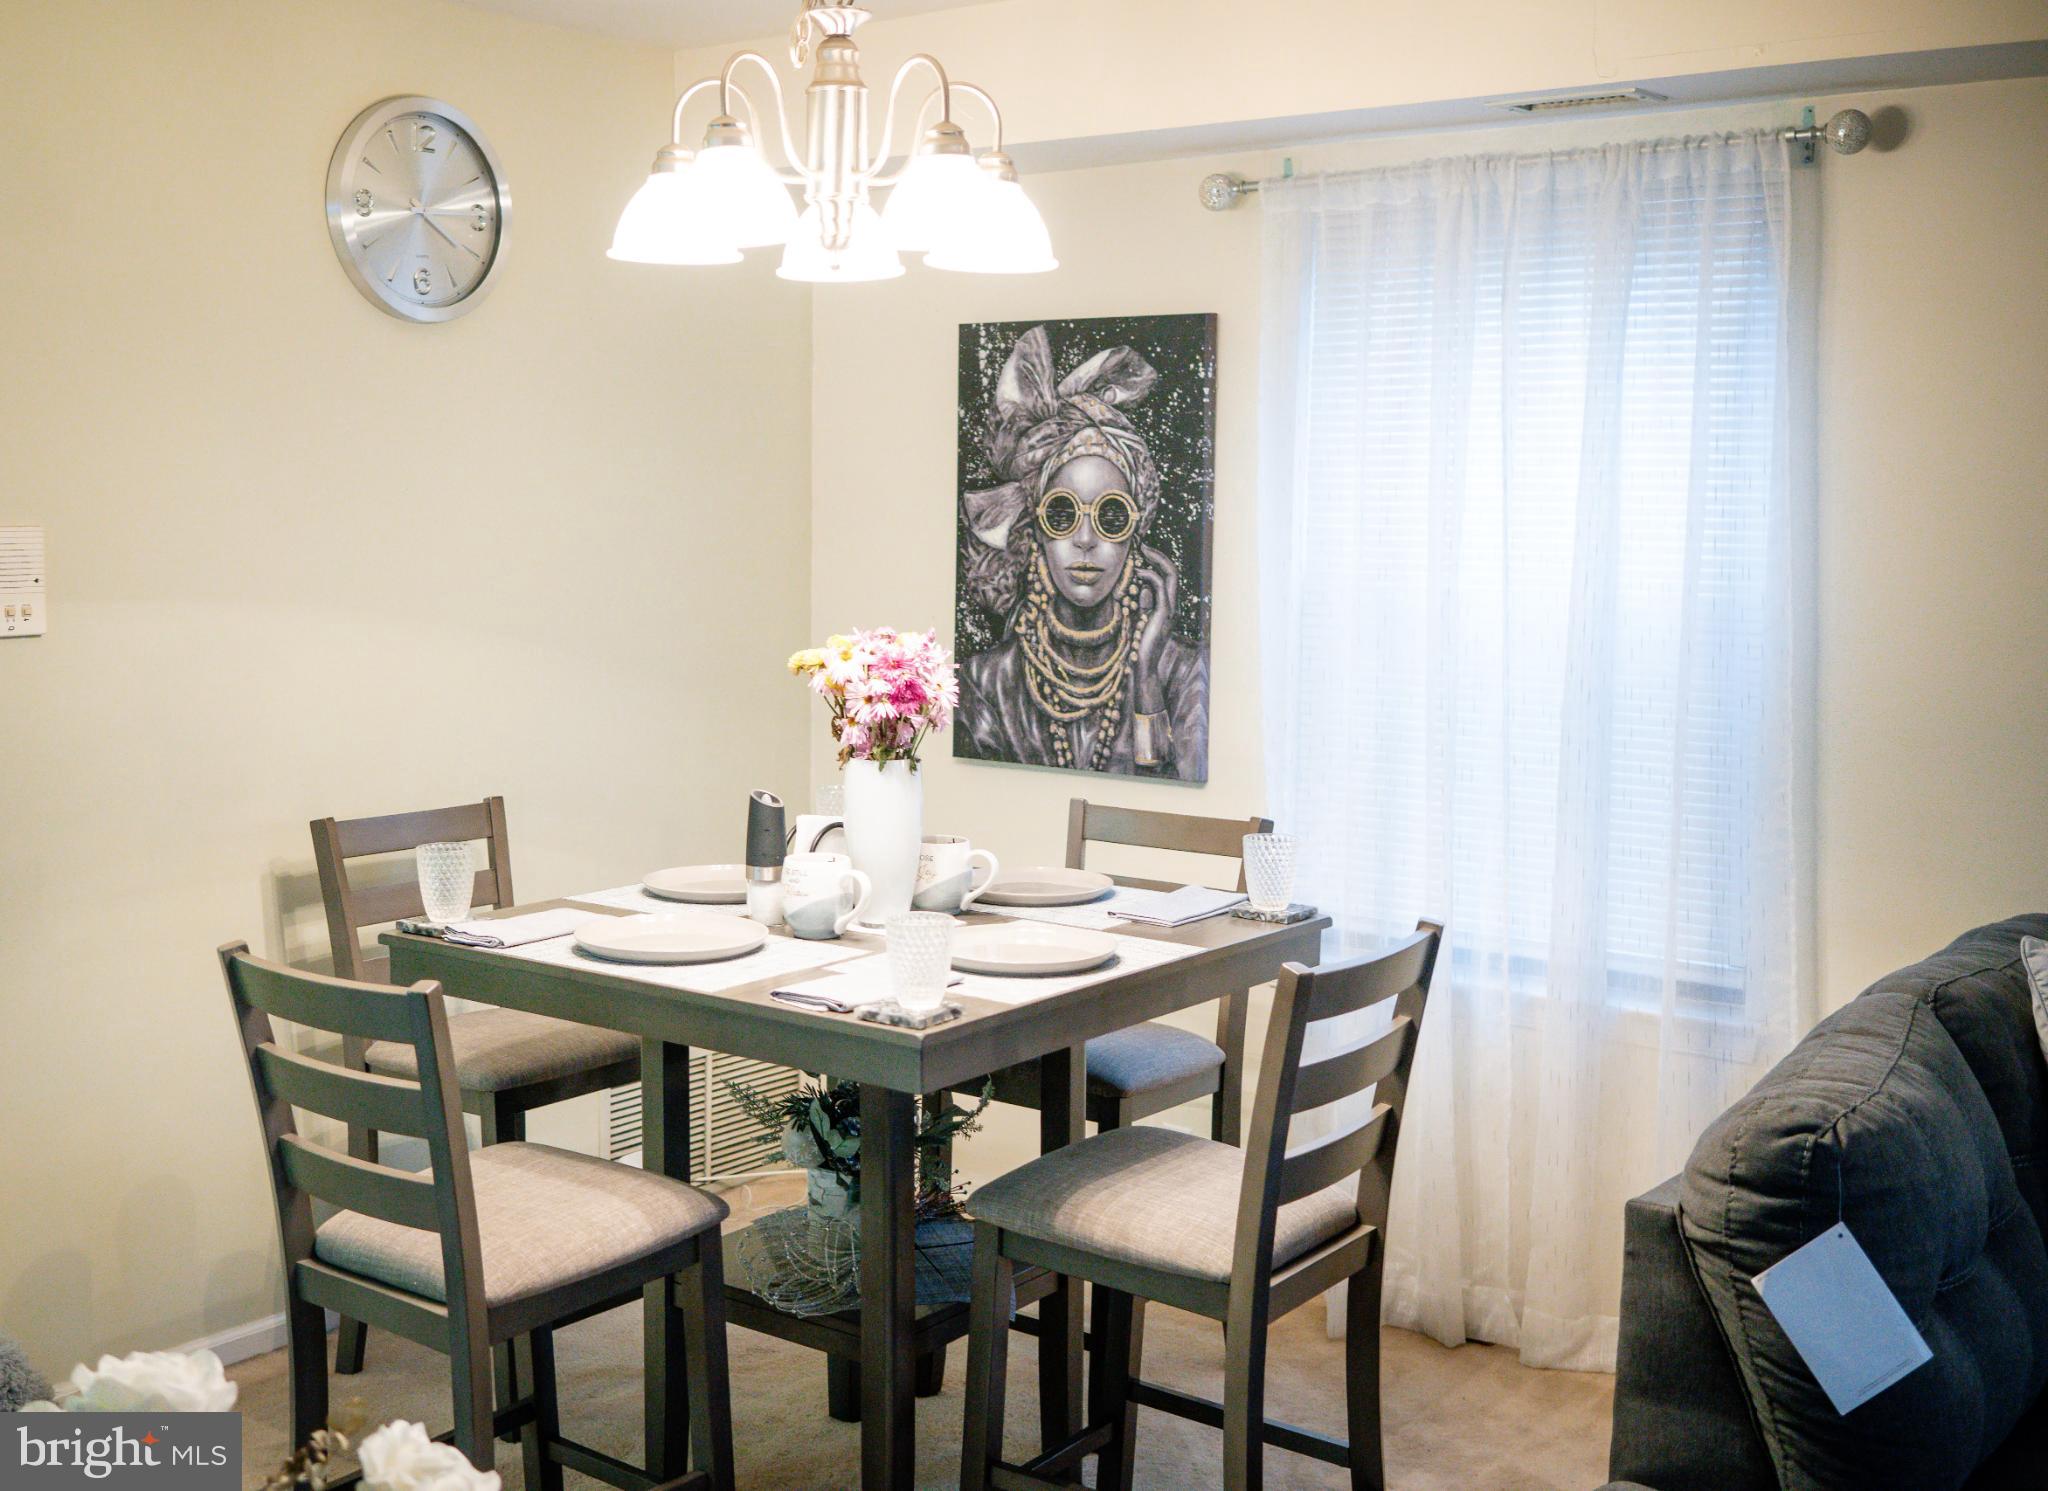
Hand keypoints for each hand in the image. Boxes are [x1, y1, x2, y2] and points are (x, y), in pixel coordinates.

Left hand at [1132, 543, 1177, 715]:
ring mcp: (1170, 609)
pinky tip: (1137, 573)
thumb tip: (1133, 586)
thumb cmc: (1135, 644)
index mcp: (1167, 606)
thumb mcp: (1136, 618)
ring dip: (1154, 560)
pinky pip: (1159, 586)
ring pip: (1170, 575)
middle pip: (1172, 571)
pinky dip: (1149, 575)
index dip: (1157, 561)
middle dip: (1157, 555)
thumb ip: (1139, 602)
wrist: (1141, 665)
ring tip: (1140, 553)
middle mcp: (1172, 605)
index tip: (1141, 551)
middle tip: (1141, 545)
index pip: (1167, 576)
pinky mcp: (1164, 613)